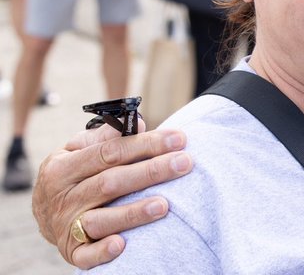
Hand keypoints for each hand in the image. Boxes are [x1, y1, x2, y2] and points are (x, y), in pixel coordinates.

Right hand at [33, 123, 191, 268]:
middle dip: (151, 172)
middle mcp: (64, 198)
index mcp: (63, 168)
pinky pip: (85, 255)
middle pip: (111, 183)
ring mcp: (66, 226)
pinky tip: (122, 245)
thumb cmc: (73, 174)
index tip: (178, 138)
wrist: (43, 212)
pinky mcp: (71, 251)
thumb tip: (136, 123)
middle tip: (184, 163)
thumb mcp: (77, 150)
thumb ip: (105, 137)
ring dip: (133, 212)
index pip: (109, 152)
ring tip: (164, 205)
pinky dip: (102, 251)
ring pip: (102, 219)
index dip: (145, 144)